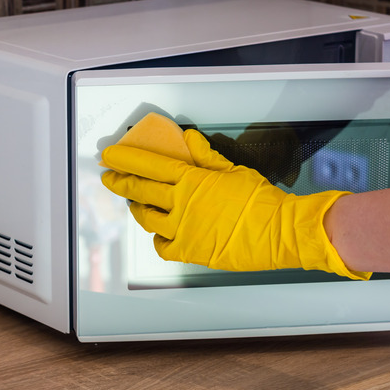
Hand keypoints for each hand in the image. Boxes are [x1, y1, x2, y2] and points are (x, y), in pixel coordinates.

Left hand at [100, 129, 370, 279]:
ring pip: (147, 218)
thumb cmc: (260, 200)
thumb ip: (206, 155)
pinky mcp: (189, 251)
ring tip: (135, 203)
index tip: (109, 156)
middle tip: (109, 178)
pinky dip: (158, 238)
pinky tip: (160, 232)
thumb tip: (188, 138)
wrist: (279, 230)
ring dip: (137, 208)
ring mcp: (182, 229)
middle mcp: (181, 204)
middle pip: (140, 190)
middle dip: (120, 182)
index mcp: (191, 180)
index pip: (149, 165)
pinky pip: (162, 246)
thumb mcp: (233, 170)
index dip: (125, 159)